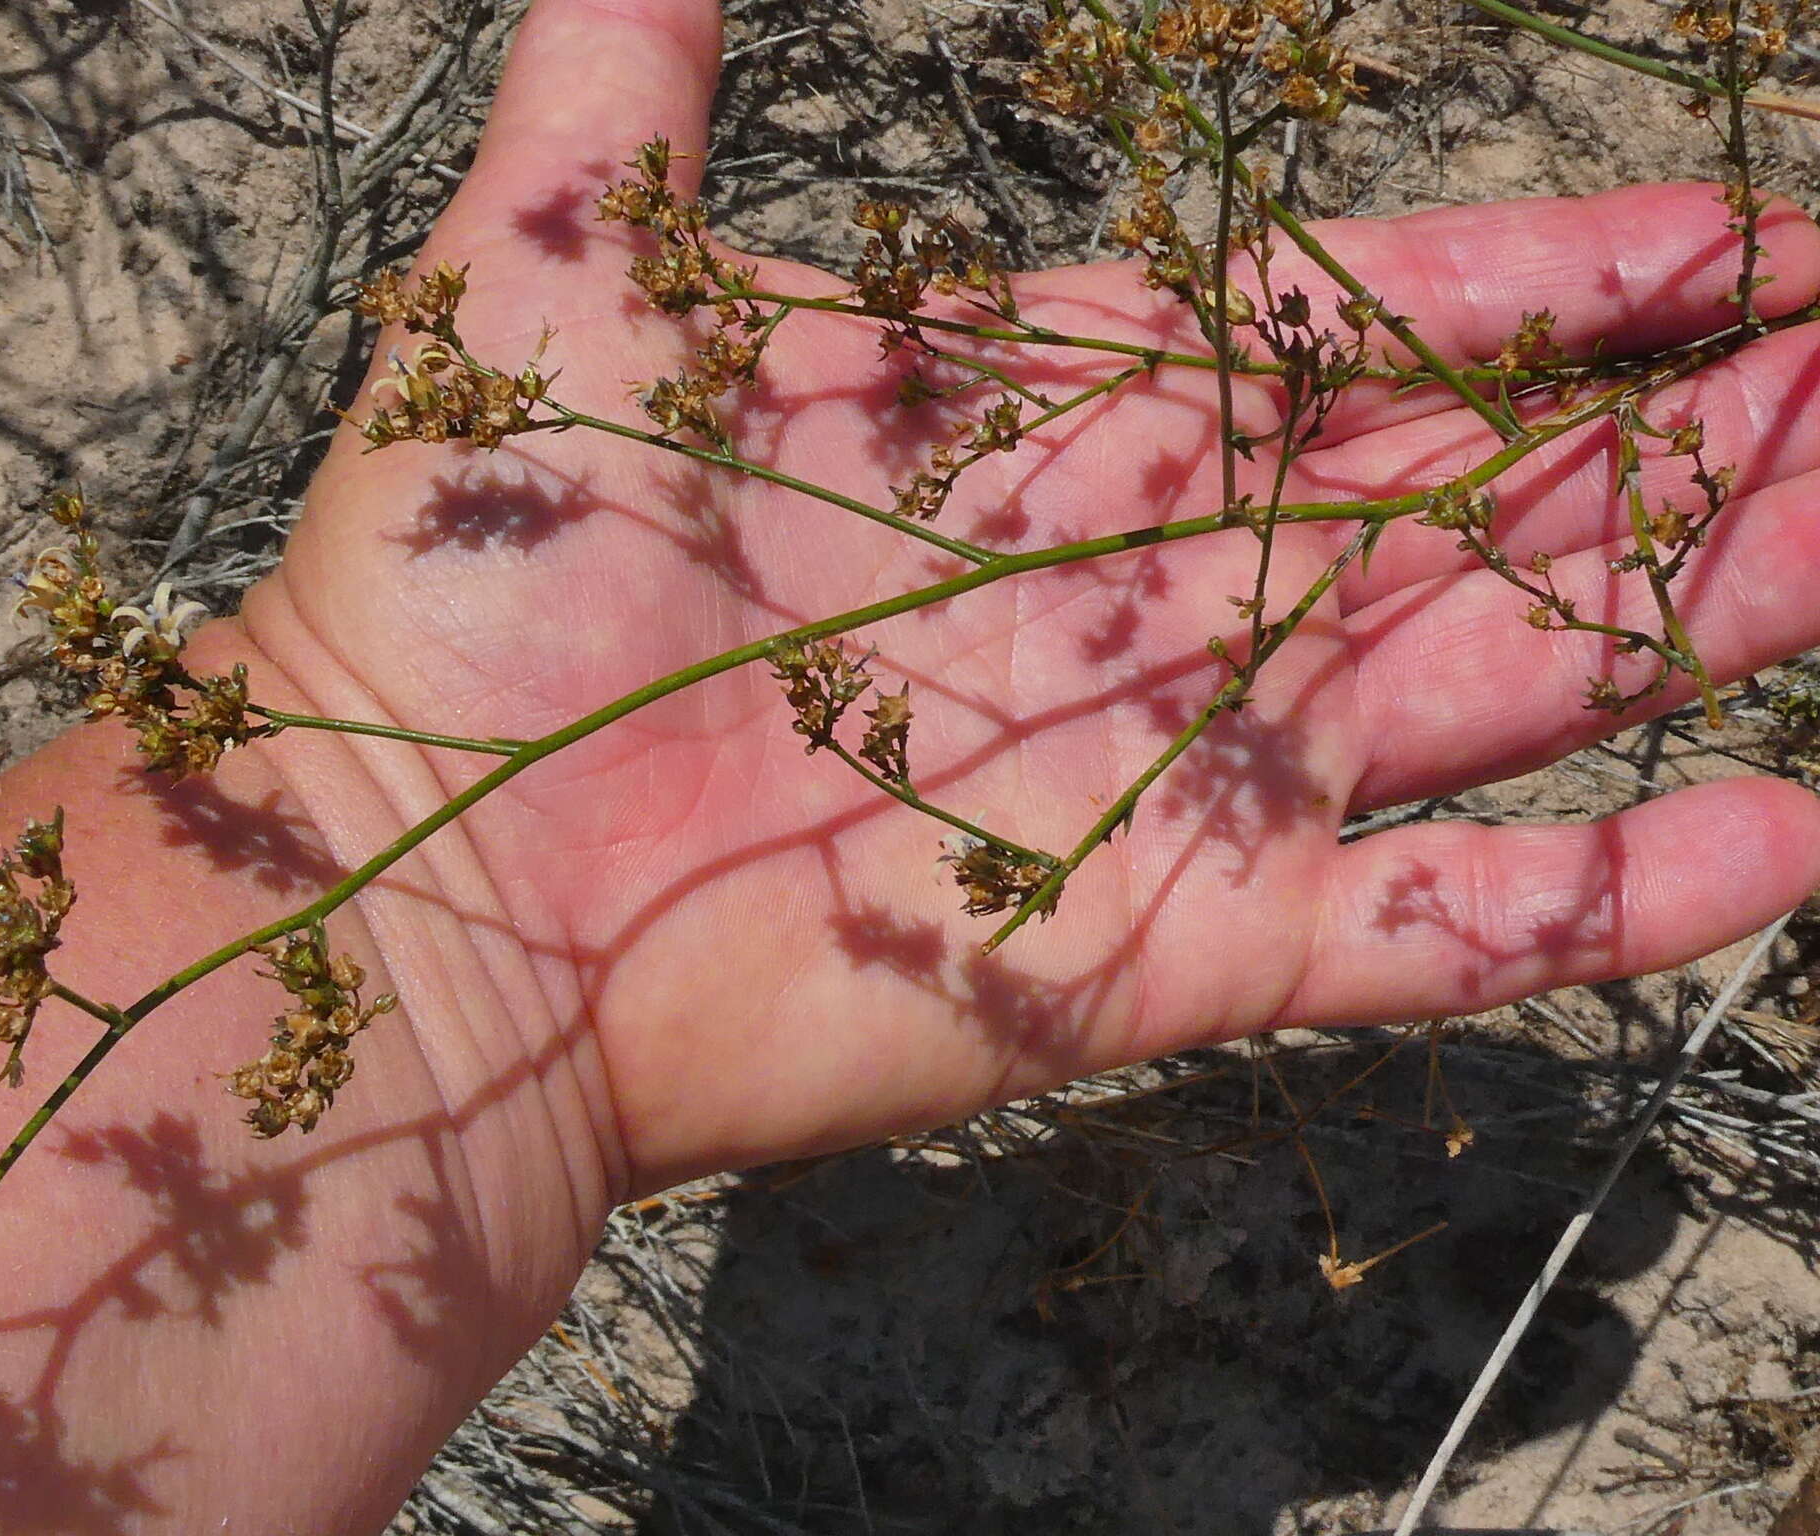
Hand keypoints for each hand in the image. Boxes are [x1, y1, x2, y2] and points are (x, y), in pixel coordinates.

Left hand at [238, 0, 1819, 1204]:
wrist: (417, 886)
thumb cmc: (468, 574)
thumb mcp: (570, 264)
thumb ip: (640, 57)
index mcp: (1047, 417)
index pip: (1352, 323)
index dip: (1540, 277)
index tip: (1723, 229)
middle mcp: (1142, 590)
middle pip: (1471, 491)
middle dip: (1680, 428)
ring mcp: (1166, 779)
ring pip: (1497, 683)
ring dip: (1700, 609)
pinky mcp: (1162, 957)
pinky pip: (1428, 928)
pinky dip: (1602, 898)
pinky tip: (1782, 833)